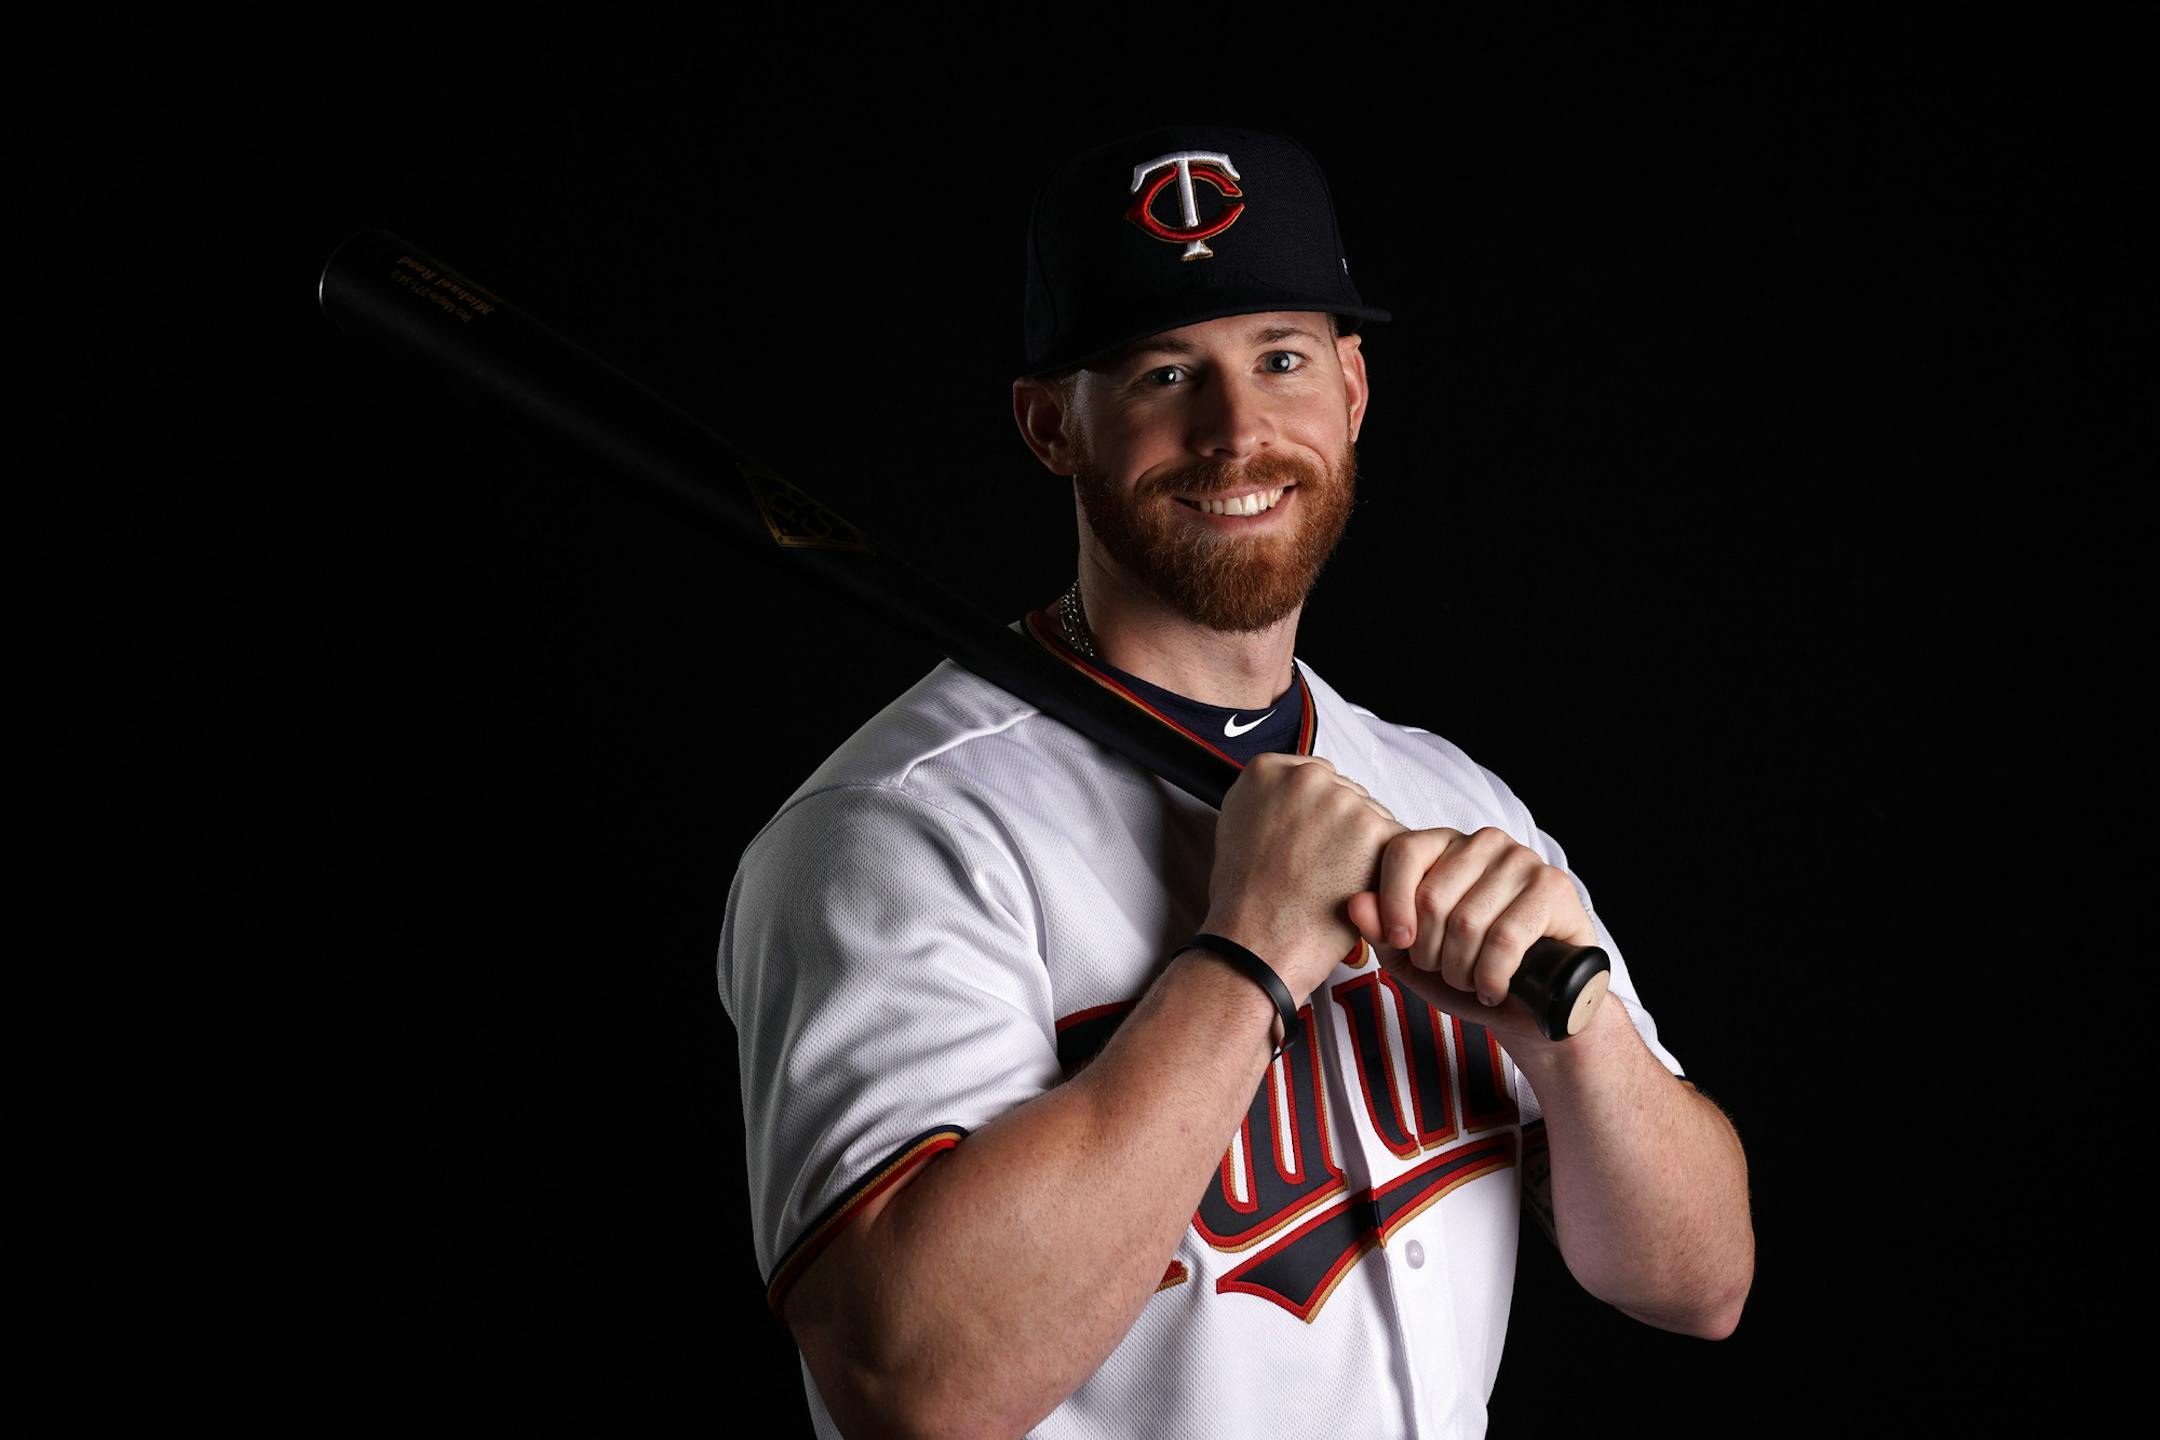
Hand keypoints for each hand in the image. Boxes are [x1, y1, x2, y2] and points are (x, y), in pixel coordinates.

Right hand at [1202, 754, 1400, 1001]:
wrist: (1257, 946)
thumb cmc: (1246, 903)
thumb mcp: (1238, 830)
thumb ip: (1271, 802)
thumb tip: (1298, 800)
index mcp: (1267, 772)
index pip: (1315, 777)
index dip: (1317, 815)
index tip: (1311, 838)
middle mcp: (1305, 778)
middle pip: (1348, 794)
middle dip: (1344, 829)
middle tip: (1321, 868)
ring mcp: (1342, 802)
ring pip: (1374, 818)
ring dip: (1366, 848)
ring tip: (1332, 884)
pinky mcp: (1374, 831)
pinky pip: (1396, 843)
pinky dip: (1384, 870)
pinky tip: (1354, 890)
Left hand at [1346, 828, 1598, 1045]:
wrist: (1531, 1008)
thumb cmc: (1470, 974)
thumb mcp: (1411, 958)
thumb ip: (1380, 930)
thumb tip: (1356, 904)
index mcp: (1448, 846)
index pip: (1404, 851)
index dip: (1392, 904)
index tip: (1400, 942)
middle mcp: (1486, 842)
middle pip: (1432, 896)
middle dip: (1431, 953)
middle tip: (1448, 972)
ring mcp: (1524, 861)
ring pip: (1467, 922)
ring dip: (1462, 971)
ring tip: (1473, 982)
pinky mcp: (1554, 888)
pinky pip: (1505, 938)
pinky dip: (1492, 977)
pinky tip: (1495, 989)